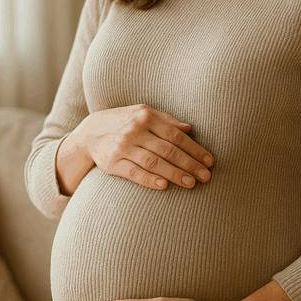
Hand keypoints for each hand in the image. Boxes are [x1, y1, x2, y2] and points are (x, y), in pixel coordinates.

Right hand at [79, 104, 214, 190]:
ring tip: (191, 183)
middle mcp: (134, 131)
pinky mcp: (112, 163)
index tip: (209, 161)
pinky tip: (164, 186)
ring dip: (174, 173)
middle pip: (167, 150)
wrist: (90, 133)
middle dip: (189, 164)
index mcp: (146, 116)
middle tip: (206, 176)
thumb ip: (167, 120)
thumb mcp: (144, 113)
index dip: (194, 149)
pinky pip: (134, 173)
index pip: (175, 135)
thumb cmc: (125, 122)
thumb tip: (190, 128)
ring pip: (153, 162)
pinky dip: (149, 179)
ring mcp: (122, 147)